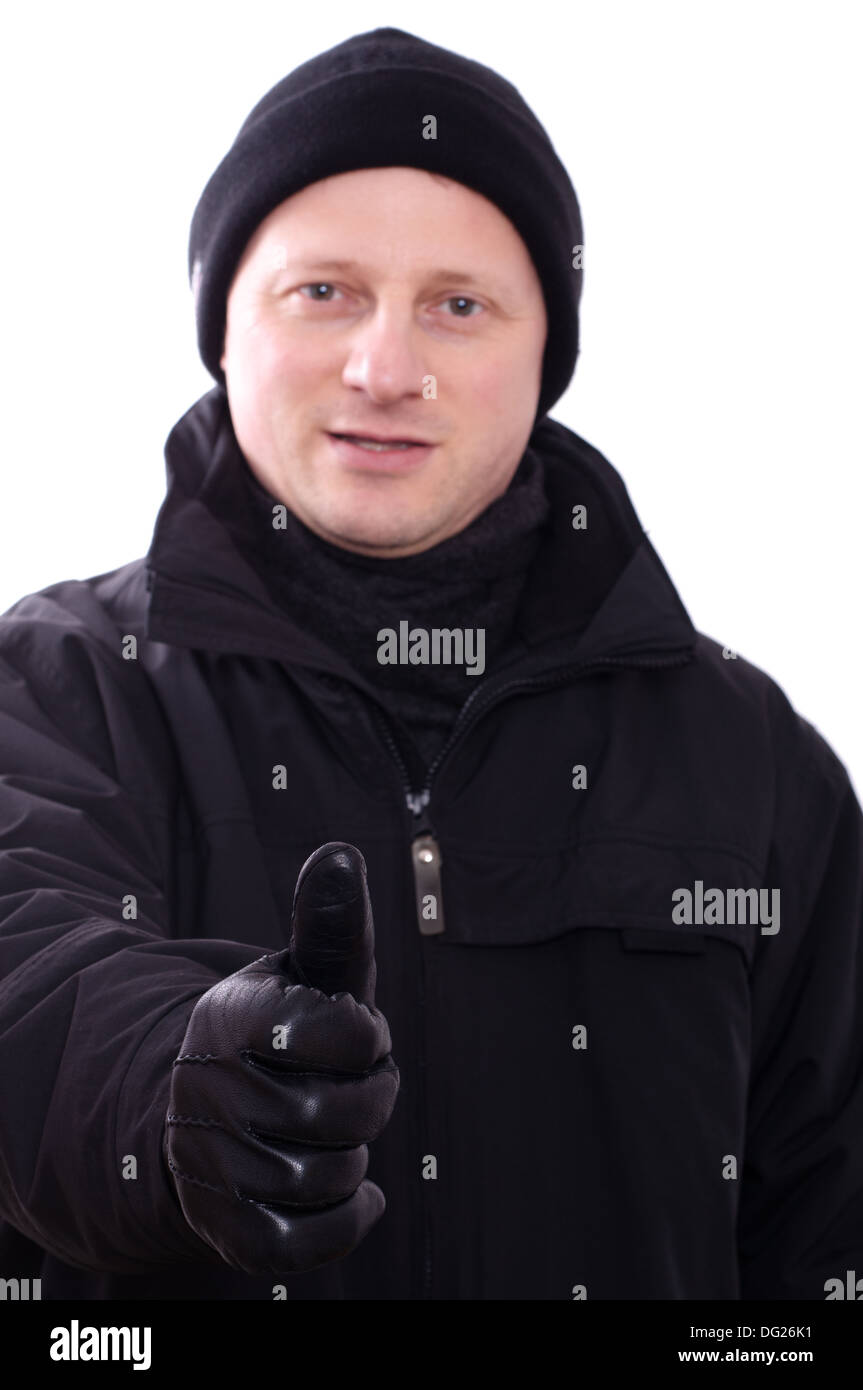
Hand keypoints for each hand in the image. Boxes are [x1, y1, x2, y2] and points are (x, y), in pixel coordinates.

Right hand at [163, 842, 398, 1273]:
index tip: (353, 1030)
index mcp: (232, 1015)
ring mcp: (208, 1161)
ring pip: (329, 1176)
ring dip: (355, 1156)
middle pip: (344, 1112)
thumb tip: (339, 852)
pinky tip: (357, 1193)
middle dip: (371, 1098)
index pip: (345, 1030)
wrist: (211, 1111)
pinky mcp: (220, 1225)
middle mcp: (208, 1087)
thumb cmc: (284, 1032)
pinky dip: (345, 1222)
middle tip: (353, 1084)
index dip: (369, 1035)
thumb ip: (331, 925)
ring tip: (335, 1131)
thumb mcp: (307, 977)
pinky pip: (302, 1244)